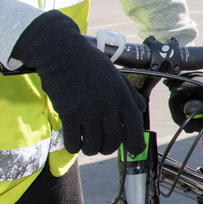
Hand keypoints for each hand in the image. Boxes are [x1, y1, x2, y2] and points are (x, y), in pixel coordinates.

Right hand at [10, 10, 145, 156]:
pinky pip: (74, 140)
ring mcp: (88, 110)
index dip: (136, 143)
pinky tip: (73, 143)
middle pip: (114, 140)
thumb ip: (129, 93)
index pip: (134, 126)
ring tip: (88, 146)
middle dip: (109, 148)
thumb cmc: (88, 62)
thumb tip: (141, 109)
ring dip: (91, 150)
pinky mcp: (69, 113)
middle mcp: (107, 105)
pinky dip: (74, 147)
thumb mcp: (115, 75)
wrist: (61, 52)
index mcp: (121, 95)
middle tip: (103, 147)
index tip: (133, 150)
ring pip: (94, 144)